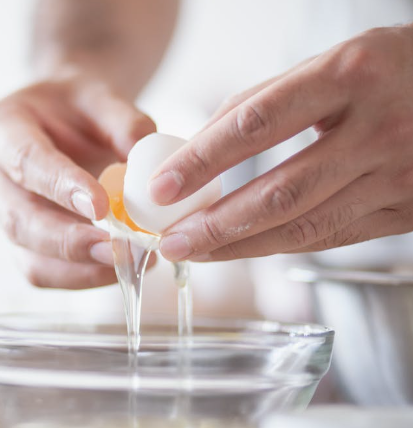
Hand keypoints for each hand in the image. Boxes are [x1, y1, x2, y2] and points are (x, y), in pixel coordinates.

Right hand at [0, 73, 155, 287]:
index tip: (100, 205)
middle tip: (114, 248)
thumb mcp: (101, 95)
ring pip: (27, 253)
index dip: (59, 186)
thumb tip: (144, 155)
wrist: (64, 121)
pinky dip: (79, 277)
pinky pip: (42, 270)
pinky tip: (116, 268)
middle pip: (19, 218)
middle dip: (67, 240)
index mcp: (0, 127)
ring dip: (77, 267)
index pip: (25, 160)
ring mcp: (3, 213)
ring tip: (126, 263)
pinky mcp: (22, 241)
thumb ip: (123, 120)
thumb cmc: (77, 107)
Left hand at [149, 25, 412, 261]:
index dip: (202, 160)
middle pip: (280, 191)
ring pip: (304, 226)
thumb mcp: (331, 63)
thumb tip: (198, 146)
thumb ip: (265, 101)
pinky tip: (242, 249)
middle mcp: (379, 128)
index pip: (256, 124)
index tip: (162, 187)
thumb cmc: (390, 70)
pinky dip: (279, 246)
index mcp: (349, 75)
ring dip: (240, 247)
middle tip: (170, 240)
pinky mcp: (407, 211)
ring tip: (195, 252)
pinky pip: (331, 237)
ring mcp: (398, 175)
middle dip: (215, 224)